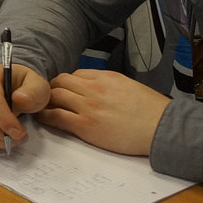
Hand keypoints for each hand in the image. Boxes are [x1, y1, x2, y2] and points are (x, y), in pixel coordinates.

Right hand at [0, 62, 50, 149]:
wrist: (12, 85)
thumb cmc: (24, 86)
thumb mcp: (37, 85)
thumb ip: (33, 92)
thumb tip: (19, 99)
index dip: (4, 119)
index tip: (20, 132)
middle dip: (0, 134)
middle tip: (19, 138)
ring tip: (12, 138)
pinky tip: (1, 137)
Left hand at [37, 70, 170, 155]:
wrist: (161, 128)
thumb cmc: (152, 110)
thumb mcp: (130, 86)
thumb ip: (110, 85)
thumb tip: (97, 88)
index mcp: (106, 77)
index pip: (76, 74)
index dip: (67, 82)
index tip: (64, 90)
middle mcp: (94, 88)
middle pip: (60, 81)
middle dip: (52, 88)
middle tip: (48, 98)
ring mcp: (88, 107)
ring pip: (55, 96)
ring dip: (46, 101)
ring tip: (42, 107)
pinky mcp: (85, 126)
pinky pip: (57, 117)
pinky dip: (46, 116)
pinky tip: (43, 118)